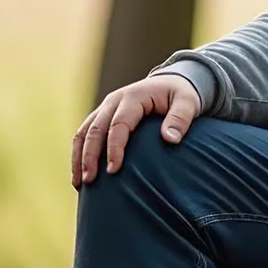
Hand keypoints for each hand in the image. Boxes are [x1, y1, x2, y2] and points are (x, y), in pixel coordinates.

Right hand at [72, 73, 201, 186]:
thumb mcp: (188, 103)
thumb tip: (170, 139)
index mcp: (134, 97)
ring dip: (79, 157)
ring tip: (79, 184)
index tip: (113, 170)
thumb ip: (181, 119)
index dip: (114, 147)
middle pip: (95, 129)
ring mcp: (105, 108)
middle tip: (89, 181)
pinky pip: (85, 134)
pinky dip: (80, 153)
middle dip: (89, 156)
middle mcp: (114, 101)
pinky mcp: (102, 116)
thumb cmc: (181, 96)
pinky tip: (81, 174)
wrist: (170, 82)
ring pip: (84, 132)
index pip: (119, 124)